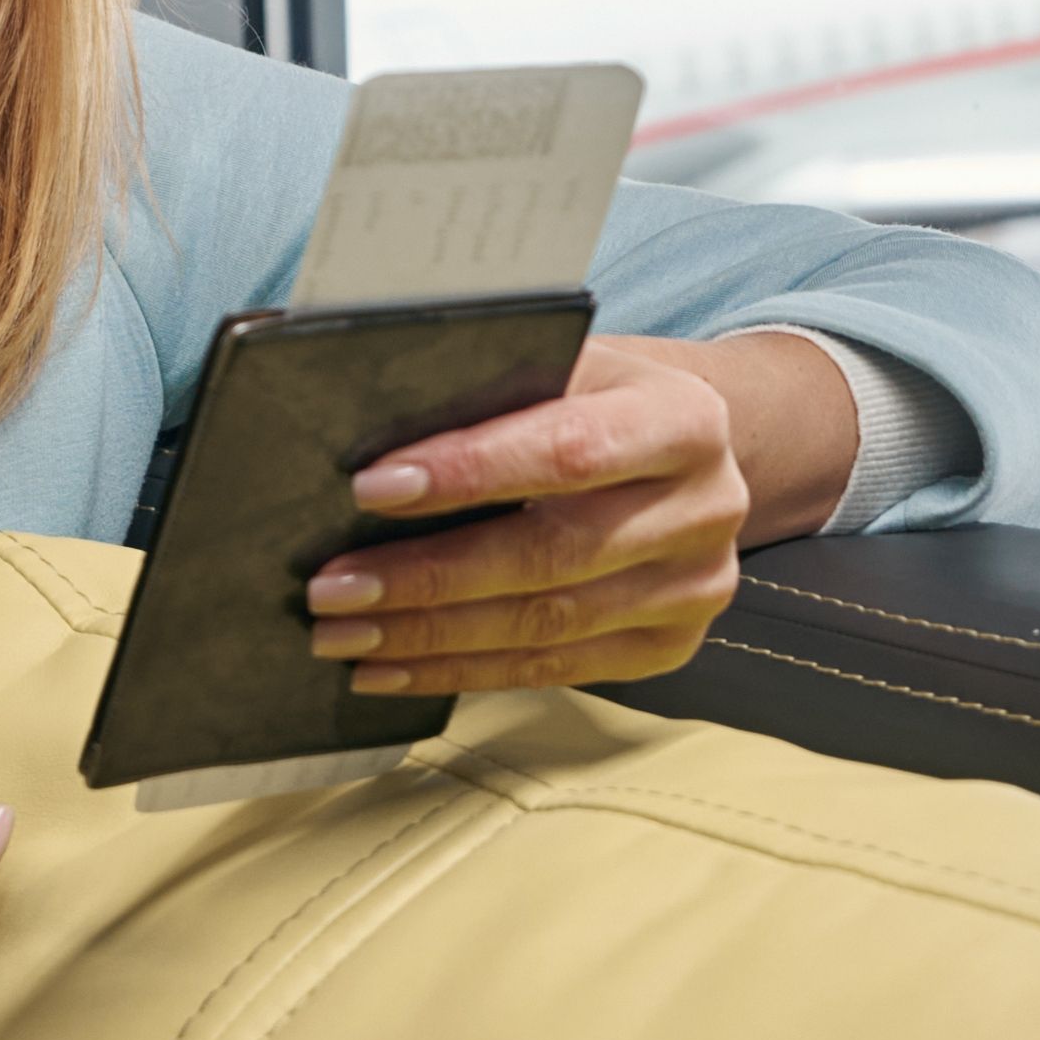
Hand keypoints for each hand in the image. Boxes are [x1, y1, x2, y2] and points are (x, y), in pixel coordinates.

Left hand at [298, 330, 848, 697]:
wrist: (684, 452)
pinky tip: (393, 667)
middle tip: (333, 588)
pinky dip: (463, 672)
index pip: (567, 450)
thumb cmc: (595, 400)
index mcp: (684, 420)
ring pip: (547, 625)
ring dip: (431, 636)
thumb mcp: (563, 367)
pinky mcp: (670, 645)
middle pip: (551, 555)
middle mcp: (707, 507)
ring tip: (344, 634)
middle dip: (428, 576)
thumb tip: (367, 432)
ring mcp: (694, 588)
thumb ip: (491, 390)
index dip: (468, 472)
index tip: (371, 487)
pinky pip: (553, 669)